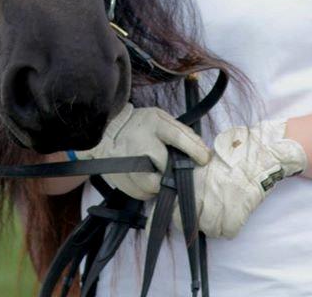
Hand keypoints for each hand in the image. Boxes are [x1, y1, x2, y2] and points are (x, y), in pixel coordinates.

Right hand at [77, 103, 210, 199]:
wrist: (107, 128)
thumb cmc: (142, 125)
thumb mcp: (161, 119)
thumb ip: (182, 133)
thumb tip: (204, 153)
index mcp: (153, 124)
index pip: (177, 136)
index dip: (194, 149)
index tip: (204, 159)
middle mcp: (139, 141)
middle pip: (164, 166)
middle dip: (173, 172)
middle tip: (175, 172)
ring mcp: (125, 160)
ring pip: (152, 184)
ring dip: (160, 185)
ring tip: (158, 175)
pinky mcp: (117, 176)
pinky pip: (140, 193)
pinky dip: (147, 191)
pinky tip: (146, 180)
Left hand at [173, 120, 306, 238]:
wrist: (257, 154)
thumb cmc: (232, 151)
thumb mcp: (204, 159)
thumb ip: (192, 176)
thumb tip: (182, 188)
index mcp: (192, 181)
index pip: (174, 210)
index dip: (178, 214)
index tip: (182, 214)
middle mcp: (201, 195)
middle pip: (191, 224)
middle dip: (196, 221)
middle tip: (205, 213)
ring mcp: (218, 206)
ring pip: (210, 230)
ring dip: (215, 225)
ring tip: (222, 212)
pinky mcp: (236, 215)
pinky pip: (228, 232)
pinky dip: (231, 227)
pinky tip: (234, 214)